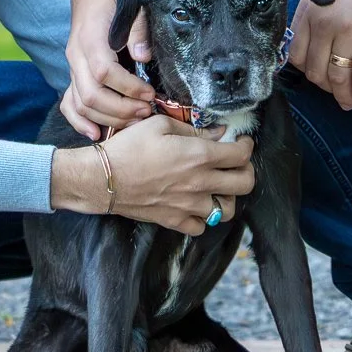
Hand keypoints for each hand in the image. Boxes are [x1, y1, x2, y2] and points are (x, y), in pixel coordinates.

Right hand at [51, 114, 255, 233]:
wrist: (103, 178)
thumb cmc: (129, 146)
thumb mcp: (160, 125)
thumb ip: (193, 129)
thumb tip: (218, 133)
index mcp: (199, 156)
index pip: (241, 155)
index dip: (246, 146)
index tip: (241, 142)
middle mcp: (200, 183)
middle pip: (244, 184)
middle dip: (247, 171)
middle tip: (238, 164)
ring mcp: (188, 205)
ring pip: (228, 210)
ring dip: (228, 197)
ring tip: (219, 187)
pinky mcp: (174, 220)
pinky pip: (201, 227)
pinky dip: (204, 218)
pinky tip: (198, 205)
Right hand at [63, 5, 153, 137]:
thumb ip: (137, 28)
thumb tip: (143, 56)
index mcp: (90, 36)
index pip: (104, 72)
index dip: (128, 88)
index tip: (151, 93)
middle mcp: (76, 54)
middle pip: (91, 94)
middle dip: (121, 109)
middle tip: (147, 112)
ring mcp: (72, 65)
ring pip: (80, 102)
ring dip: (108, 118)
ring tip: (135, 121)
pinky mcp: (74, 72)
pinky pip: (69, 102)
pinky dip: (79, 121)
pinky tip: (96, 134)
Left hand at [286, 0, 351, 109]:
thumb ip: (317, 12)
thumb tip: (313, 44)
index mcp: (310, 8)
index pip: (295, 54)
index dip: (306, 71)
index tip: (317, 76)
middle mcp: (325, 21)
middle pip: (315, 70)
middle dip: (325, 87)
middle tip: (336, 93)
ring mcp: (350, 30)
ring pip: (338, 77)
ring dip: (344, 96)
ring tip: (350, 102)